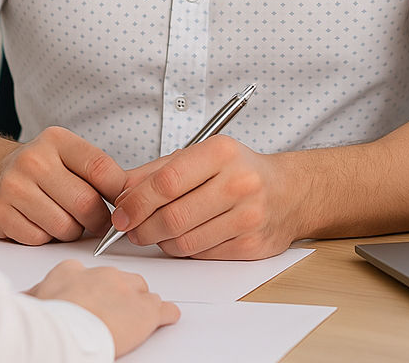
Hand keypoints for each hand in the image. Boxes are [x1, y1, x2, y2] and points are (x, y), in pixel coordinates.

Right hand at [0, 127, 125, 244]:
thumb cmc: (45, 169)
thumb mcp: (70, 156)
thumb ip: (99, 173)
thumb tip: (131, 198)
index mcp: (57, 140)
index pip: (100, 168)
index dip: (118, 193)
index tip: (123, 204)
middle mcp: (33, 159)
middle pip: (85, 203)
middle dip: (98, 221)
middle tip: (98, 223)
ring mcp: (13, 186)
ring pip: (64, 227)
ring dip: (72, 232)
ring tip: (67, 219)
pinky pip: (39, 239)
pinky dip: (47, 239)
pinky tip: (43, 224)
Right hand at [26, 260, 179, 357]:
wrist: (65, 330)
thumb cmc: (47, 318)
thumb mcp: (31, 301)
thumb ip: (34, 295)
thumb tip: (23, 299)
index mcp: (73, 270)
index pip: (88, 272)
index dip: (92, 285)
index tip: (90, 293)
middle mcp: (102, 275)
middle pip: (118, 278)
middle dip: (119, 292)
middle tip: (115, 307)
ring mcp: (126, 290)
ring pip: (141, 291)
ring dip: (141, 302)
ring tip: (138, 312)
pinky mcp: (145, 311)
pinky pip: (162, 309)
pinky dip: (166, 314)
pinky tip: (168, 316)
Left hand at [110, 136, 299, 259]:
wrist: (287, 192)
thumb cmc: (236, 171)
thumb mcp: (199, 156)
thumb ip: (157, 171)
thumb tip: (121, 192)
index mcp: (221, 152)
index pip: (167, 182)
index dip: (137, 202)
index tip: (121, 213)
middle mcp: (238, 183)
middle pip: (173, 217)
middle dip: (143, 228)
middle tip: (131, 229)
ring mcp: (247, 216)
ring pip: (185, 241)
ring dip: (160, 242)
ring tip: (155, 233)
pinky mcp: (251, 245)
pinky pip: (202, 255)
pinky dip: (184, 250)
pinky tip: (182, 238)